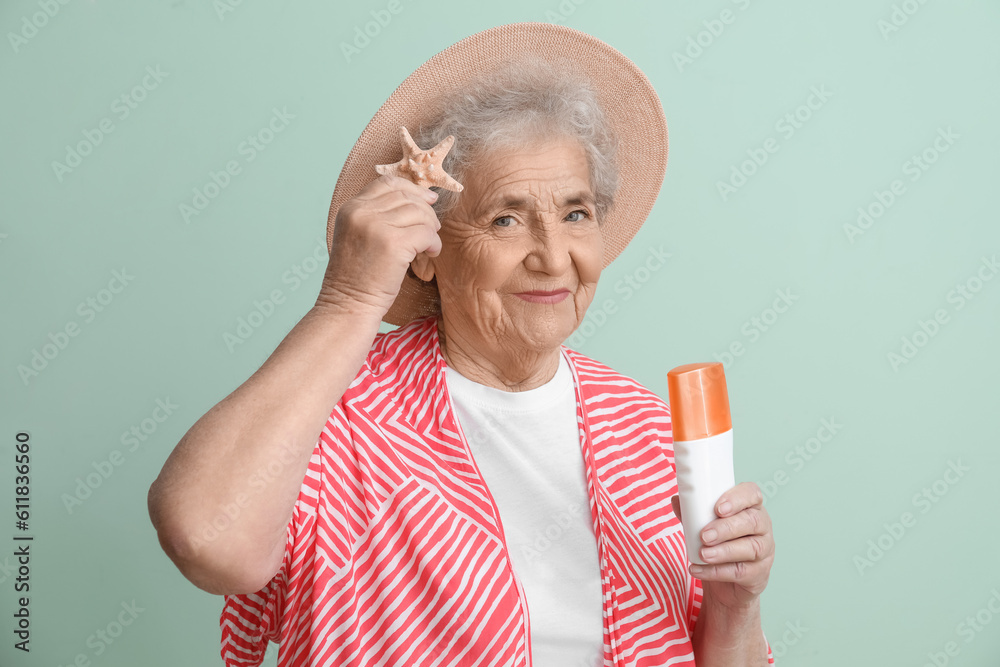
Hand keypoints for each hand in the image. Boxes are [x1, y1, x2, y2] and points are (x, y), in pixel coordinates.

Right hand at [317, 175, 441, 315]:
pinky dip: (434, 243)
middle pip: (406, 196)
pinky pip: (426, 232)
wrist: (348, 304)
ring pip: (419, 213)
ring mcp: (377, 226)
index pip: (387, 183)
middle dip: (426, 210)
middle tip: (432, 227)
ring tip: (428, 245)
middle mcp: (361, 212)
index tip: (428, 200)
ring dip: (431, 228)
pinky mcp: (393, 243)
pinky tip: (430, 254)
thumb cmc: (357, 276)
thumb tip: (415, 200)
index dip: (412, 189)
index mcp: (350, 208)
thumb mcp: (356, 236)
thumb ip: (375, 216)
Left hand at [670, 482, 773, 611]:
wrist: (727, 585)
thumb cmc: (718, 545)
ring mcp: (764, 551)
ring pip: (751, 548)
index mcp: (750, 507)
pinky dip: (716, 571)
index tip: (718, 508)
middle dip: (726, 528)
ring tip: (702, 554)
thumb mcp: (705, 527)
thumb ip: (693, 514)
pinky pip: (741, 572)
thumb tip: (676, 500)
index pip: (752, 494)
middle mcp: (763, 527)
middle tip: (704, 535)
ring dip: (723, 551)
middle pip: (752, 521)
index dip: (737, 498)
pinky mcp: (759, 574)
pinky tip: (698, 570)